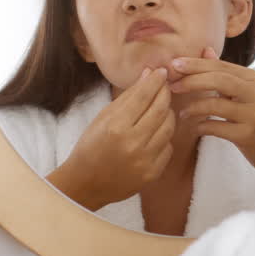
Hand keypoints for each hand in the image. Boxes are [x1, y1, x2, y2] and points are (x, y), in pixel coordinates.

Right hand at [48, 67, 174, 209]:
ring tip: (161, 108)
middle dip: (165, 94)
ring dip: (168, 114)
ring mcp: (145, 161)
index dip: (154, 81)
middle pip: (160, 110)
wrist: (86, 183)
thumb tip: (148, 75)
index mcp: (116, 127)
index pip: (143, 97)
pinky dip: (164, 136)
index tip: (161, 72)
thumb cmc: (91, 147)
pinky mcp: (152, 173)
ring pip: (168, 128)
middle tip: (165, 86)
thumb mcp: (102, 118)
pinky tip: (156, 132)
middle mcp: (133, 144)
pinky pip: (168, 147)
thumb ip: (127, 97)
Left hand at [168, 47, 254, 187]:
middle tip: (172, 85)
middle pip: (218, 79)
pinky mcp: (249, 135)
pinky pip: (216, 127)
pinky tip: (195, 127)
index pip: (221, 66)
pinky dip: (201, 126)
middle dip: (191, 81)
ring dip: (193, 107)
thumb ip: (226, 73)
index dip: (195, 64)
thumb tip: (206, 50)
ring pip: (215, 104)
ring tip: (182, 113)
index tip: (173, 65)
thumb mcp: (246, 93)